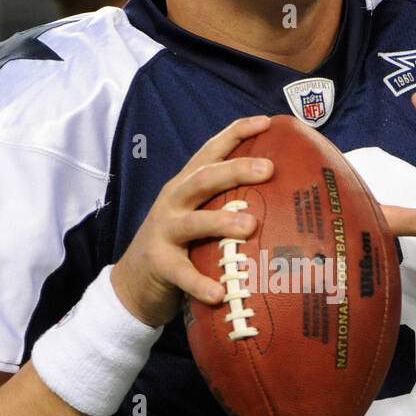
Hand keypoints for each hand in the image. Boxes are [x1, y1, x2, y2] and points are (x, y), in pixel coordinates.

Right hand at [110, 115, 272, 326]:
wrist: (132, 282)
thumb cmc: (179, 246)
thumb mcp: (198, 217)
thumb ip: (227, 205)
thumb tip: (284, 201)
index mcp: (186, 186)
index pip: (210, 150)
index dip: (237, 132)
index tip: (268, 122)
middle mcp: (173, 202)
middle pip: (203, 178)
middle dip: (235, 170)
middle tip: (268, 169)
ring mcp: (163, 232)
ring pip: (193, 222)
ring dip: (221, 222)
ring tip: (250, 226)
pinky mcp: (159, 264)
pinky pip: (182, 273)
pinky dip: (200, 283)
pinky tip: (219, 293)